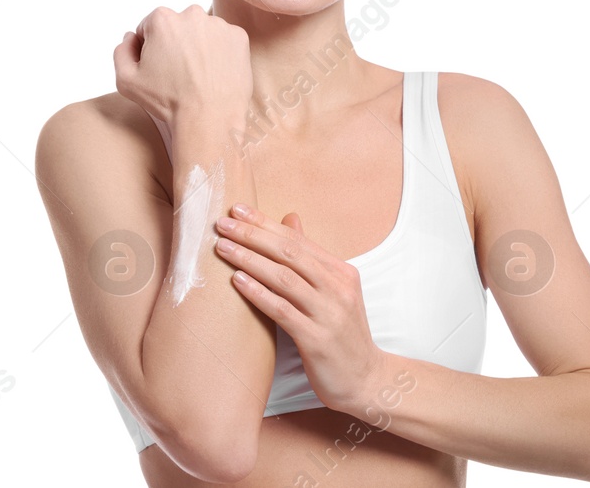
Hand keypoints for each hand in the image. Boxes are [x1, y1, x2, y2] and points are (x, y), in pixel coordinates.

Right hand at [113, 4, 252, 130]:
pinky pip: (225, 41)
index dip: (150, 49)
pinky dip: (220, 53)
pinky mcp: (239, 37)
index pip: (150, 27)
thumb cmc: (167, 100)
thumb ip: (121, 51)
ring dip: (199, 47)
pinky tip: (215, 72)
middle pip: (178, 26)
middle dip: (175, 44)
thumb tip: (131, 37)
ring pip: (202, 32)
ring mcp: (219, 25)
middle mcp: (193, 14)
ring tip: (198, 74)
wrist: (210, 117)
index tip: (159, 67)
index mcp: (162, 19)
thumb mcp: (126, 80)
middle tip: (179, 72)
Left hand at [213, 205, 385, 415]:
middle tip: (223, 223)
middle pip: (291, 254)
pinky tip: (238, 281)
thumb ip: (311, 259)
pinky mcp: (317, 339)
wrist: (366, 379)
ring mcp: (329, 313)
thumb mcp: (334, 292)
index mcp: (342, 273)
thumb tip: (290, 220)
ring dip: (250, 260)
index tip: (237, 209)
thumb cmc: (343, 335)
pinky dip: (259, 293)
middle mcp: (338, 289)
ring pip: (285, 278)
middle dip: (254, 235)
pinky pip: (283, 311)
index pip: (299, 241)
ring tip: (223, 248)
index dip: (266, 224)